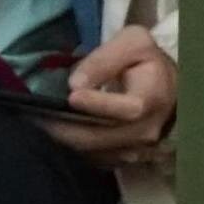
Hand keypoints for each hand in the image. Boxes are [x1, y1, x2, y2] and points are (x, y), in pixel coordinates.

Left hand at [47, 26, 177, 158]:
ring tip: (39, 124)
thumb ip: (105, 58)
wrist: (168, 90)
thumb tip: (75, 84)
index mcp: (154, 97)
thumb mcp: (132, 43)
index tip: (72, 96)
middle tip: (35, 116)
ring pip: (92, 151)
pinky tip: (56, 131)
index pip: (129, 109)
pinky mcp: (122, 159)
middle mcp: (147, 130)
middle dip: (66, 128)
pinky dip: (71, 146)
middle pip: (101, 136)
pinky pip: (90, 158)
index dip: (99, 105)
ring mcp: (135, 149)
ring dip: (64, 139)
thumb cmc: (147, 63)